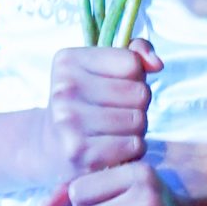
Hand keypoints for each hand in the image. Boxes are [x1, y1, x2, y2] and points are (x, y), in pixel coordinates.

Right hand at [35, 38, 161, 205]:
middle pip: (140, 93)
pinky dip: (132, 150)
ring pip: (139, 121)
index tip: (116, 86)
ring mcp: (69, 122)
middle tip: (118, 112)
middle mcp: (65, 89)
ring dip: (136, 129)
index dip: (135, 76)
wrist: (49, 147)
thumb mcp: (101, 68)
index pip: (132, 62)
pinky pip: (133, 146)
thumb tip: (157, 64)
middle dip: (138, 105)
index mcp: (68, 61)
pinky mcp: (79, 152)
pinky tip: (113, 149)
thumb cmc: (85, 101)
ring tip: (115, 131)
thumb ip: (134, 53)